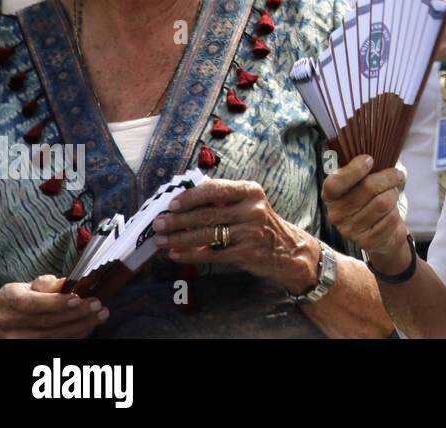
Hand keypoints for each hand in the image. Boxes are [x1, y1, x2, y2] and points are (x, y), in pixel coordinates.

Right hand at [0, 275, 107, 337]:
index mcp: (9, 298)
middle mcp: (9, 320)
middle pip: (46, 321)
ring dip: (81, 325)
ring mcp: (17, 337)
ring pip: (52, 336)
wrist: (13, 318)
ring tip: (100, 315)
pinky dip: (76, 335)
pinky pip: (56, 343)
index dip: (56, 302)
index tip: (78, 299)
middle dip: (76, 313)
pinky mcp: (28, 347)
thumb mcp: (35, 285)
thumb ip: (50, 283)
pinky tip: (89, 325)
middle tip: (96, 305)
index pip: (32, 303)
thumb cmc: (28, 296)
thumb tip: (68, 282)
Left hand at [151, 179, 318, 292]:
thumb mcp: (247, 204)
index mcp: (250, 191)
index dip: (190, 197)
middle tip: (158, 224)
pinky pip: (212, 254)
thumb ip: (221, 200)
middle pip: (207, 214)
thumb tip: (180, 203)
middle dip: (178, 220)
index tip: (171, 204)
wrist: (287, 249)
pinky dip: (191, 255)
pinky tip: (176, 255)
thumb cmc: (258, 223)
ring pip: (207, 234)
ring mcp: (250, 231)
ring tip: (161, 241)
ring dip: (179, 239)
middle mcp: (252, 209)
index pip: (215, 189)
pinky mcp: (247, 253)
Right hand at [322, 156, 408, 272]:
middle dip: (388, 178)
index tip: (370, 159)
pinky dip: (395, 212)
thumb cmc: (370, 201)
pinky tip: (390, 213)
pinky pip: (390, 218)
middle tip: (398, 175)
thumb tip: (377, 150)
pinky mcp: (365, 241)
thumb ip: (364, 169)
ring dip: (393, 195)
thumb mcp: (362, 184)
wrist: (381, 236)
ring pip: (382, 202)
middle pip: (368, 188)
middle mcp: (336, 214)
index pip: (336, 183)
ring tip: (392, 194)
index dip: (354, 170)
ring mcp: (349, 230)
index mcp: (331, 196)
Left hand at [369, 0, 445, 60]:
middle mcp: (427, 2)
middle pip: (382, 2)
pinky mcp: (433, 48)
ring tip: (367, 28)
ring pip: (388, 25)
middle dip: (367, 6)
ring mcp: (429, 26)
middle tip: (361, 12)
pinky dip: (391, 47)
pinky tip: (384, 47)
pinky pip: (404, 48)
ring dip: (374, 26)